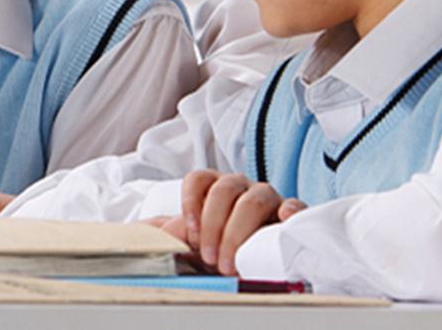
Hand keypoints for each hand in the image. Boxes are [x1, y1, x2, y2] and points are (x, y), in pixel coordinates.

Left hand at [176, 170, 305, 273]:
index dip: (191, 202)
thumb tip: (148, 234)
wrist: (246, 263)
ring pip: (253, 200)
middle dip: (214, 226)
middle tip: (210, 258)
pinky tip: (284, 219)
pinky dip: (290, 210)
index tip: (189, 234)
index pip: (199, 179)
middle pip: (225, 190)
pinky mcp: (289, 214)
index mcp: (214, 188)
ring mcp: (266, 198)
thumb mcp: (191, 241)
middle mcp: (240, 188)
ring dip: (239, 231)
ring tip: (232, 262)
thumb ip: (170, 233)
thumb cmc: (216, 249)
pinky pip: (294, 205)